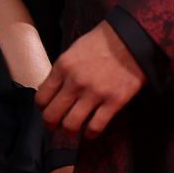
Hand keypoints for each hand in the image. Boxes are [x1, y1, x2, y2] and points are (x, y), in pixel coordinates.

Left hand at [37, 22, 145, 137]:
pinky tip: (90, 132)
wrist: (131, 38)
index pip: (41, 98)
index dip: (42, 108)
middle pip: (52, 115)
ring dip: (69, 131)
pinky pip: (96, 126)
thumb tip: (53, 90)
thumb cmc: (103, 42)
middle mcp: (75, 82)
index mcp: (63, 67)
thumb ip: (62, 71)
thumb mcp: (74, 50)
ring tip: (73, 130)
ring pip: (71, 125)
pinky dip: (90, 133)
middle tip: (55, 126)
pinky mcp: (114, 102)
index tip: (47, 110)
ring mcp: (94, 93)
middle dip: (51, 124)